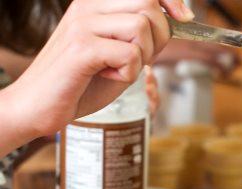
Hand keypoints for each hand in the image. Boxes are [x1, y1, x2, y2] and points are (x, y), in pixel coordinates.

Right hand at [0, 0, 193, 156]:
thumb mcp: (118, 54)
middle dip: (159, 37)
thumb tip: (177, 22)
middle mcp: (88, 7)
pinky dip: (128, 73)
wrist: (39, 106)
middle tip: (139, 58)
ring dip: (142, 56)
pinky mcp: (82, 48)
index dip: (171, 0)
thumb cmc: (80, 83)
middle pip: (148, 5)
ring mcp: (83, 25)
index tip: (185, 18)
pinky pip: (130, 54)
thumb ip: (142, 37)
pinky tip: (107, 77)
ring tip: (118, 68)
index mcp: (96, 4)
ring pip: (141, 26)